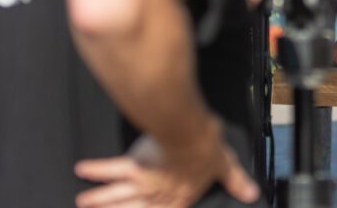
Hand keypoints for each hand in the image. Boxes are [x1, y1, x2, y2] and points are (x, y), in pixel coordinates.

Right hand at [74, 120, 258, 207]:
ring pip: (119, 194)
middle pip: (133, 207)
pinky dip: (97, 169)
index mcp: (181, 196)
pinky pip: (113, 169)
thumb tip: (253, 192)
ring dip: (101, 198)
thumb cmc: (208, 150)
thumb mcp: (226, 166)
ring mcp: (145, 181)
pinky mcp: (135, 164)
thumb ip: (236, 181)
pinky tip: (82, 168)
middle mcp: (160, 193)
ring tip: (83, 200)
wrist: (191, 135)